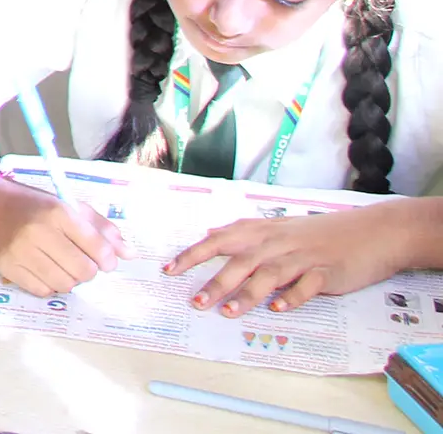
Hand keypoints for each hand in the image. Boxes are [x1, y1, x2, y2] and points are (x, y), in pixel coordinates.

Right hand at [0, 176, 124, 297]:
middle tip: (78, 260)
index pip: (99, 249)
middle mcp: (39, 232)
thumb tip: (130, 255)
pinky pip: (43, 291)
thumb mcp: (69, 207)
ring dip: (69, 279)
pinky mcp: (7, 267)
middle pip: (84, 272)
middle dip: (88, 271)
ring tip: (60, 264)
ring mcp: (21, 252)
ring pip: (65, 285)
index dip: (108, 260)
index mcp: (58, 213)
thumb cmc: (34, 205)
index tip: (104, 259)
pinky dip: (49, 285)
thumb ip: (102, 229)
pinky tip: (43, 269)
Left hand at [166, 207, 402, 316]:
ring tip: (229, 312)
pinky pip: (306, 286)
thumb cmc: (318, 233)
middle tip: (196, 302)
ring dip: (248, 294)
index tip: (169, 271)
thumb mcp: (277, 228)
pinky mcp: (326, 273)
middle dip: (216, 282)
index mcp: (262, 231)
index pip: (219, 241)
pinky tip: (278, 309)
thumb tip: (210, 235)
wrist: (370, 232)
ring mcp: (303, 257)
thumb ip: (244, 234)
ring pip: (269, 274)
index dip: (193, 255)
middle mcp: (278, 242)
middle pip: (240, 261)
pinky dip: (291, 297)